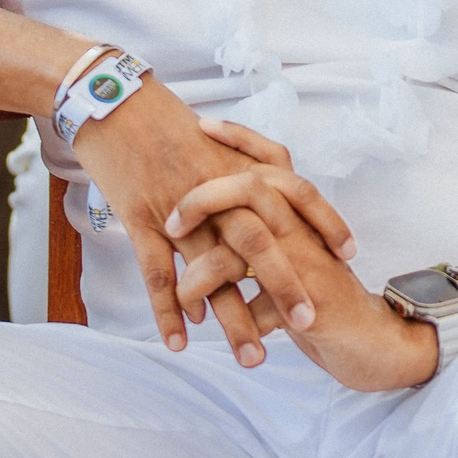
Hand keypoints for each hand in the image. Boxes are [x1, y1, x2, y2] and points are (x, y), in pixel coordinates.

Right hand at [71, 83, 356, 356]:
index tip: (347, 256)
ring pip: (211, 269)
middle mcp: (215, 188)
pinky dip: (169, 311)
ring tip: (253, 358)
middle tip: (307, 324)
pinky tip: (181, 343)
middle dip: (285, 286)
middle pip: (260, 242)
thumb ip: (243, 173)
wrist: (111, 100)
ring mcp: (176, 206)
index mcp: (238, 165)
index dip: (324, 224)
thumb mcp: (213, 144)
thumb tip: (268, 202)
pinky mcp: (140, 218)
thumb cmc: (163, 121)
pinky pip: (157, 272)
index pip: (297, 195)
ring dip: (233, 318)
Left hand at [166, 126, 439, 391]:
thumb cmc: (317, 293)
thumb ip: (260, 229)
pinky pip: (257, 307)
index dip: (240, 137)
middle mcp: (306, 229)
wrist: (365, 339)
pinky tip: (212, 337)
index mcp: (300, 212)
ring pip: (248, 247)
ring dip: (203, 273)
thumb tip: (214, 215)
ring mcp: (310, 265)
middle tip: (171, 221)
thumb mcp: (289, 253)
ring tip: (182, 294)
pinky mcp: (311, 305)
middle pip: (256, 188)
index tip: (203, 123)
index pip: (273, 158)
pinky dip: (231, 323)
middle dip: (205, 198)